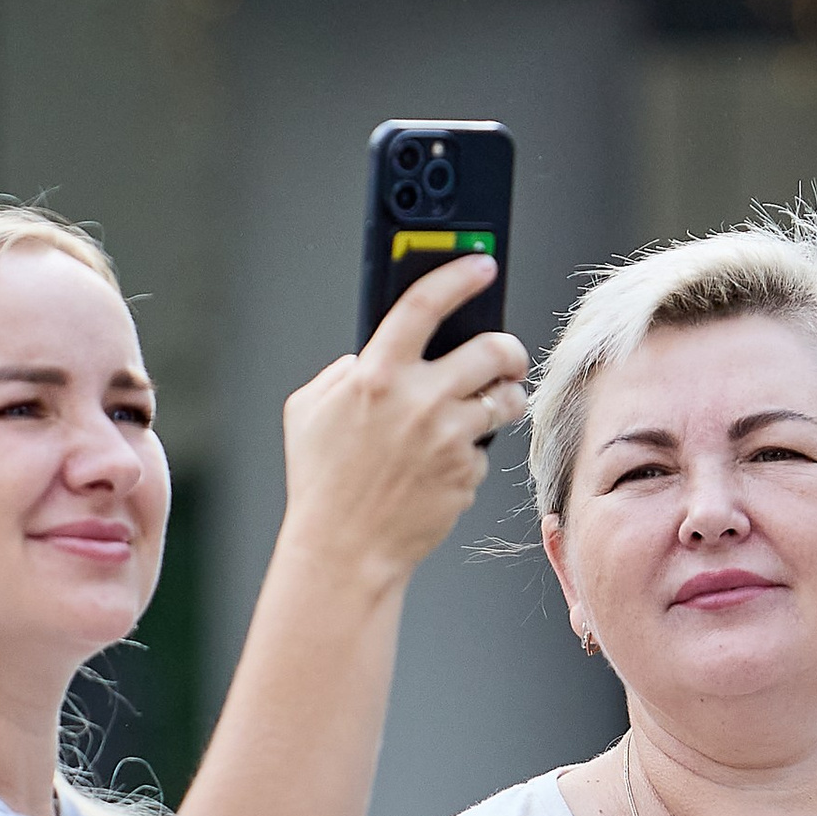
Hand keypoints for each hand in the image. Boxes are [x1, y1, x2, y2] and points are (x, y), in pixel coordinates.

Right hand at [278, 259, 528, 590]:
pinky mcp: (466, 474)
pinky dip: (472, 450)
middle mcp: (419, 401)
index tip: (481, 264)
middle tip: (506, 353)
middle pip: (492, 350)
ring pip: (504, 399)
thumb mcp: (308, 410)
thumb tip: (371, 356)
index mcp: (377, 374)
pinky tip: (447, 461)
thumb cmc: (321, 482)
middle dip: (508, 347)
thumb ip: (343, 372)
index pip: (426, 303)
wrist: (345, 550)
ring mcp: (448, 439)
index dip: (459, 276)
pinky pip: (485, 448)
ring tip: (491, 402)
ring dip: (505, 396)